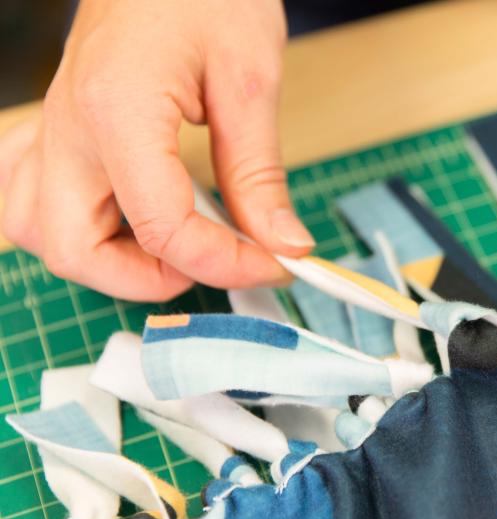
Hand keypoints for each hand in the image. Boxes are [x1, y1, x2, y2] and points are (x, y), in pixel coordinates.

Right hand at [0, 0, 313, 300]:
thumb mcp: (250, 81)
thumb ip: (260, 174)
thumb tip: (283, 243)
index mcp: (118, 112)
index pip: (162, 228)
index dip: (225, 263)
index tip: (275, 265)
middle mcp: (69, 127)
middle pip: (73, 249)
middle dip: (150, 278)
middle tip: (216, 260)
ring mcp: (54, 128)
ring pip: (39, 230)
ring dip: (105, 259)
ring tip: (173, 243)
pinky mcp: (59, 127)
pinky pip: (33, 194)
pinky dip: (76, 223)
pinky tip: (125, 216)